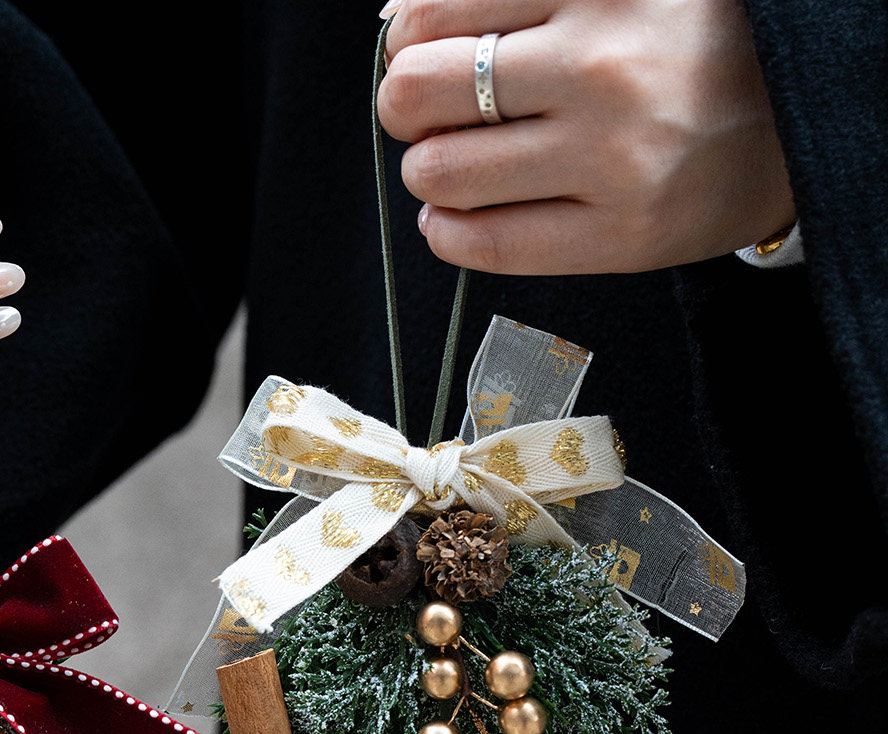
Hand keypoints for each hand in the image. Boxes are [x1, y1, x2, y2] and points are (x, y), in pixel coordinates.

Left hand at [377, 0, 795, 273]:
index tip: (418, 52)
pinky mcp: (622, 236)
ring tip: (451, 163)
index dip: (408, 39)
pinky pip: (486, 244)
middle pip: (421, 91)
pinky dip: (445, 231)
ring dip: (425, 170)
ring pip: (440, 172)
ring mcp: (613, 156)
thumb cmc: (687, 47)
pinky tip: (454, 215)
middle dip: (404, 104)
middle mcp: (605, 65)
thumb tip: (399, 20)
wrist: (800, 120)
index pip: (438, 12)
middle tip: (426, 113)